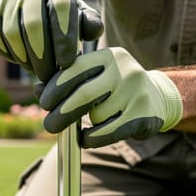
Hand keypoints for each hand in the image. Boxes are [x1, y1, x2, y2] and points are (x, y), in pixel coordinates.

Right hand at [0, 0, 102, 82]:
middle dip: (43, 57)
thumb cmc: (56, 14)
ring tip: (37, 71)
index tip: (67, 64)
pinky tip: (22, 60)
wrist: (17, 0)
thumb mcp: (75, 13)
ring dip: (25, 59)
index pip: (61, 8)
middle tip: (50, 78)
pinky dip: (10, 54)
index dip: (64, 38)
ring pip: (11, 33)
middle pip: (33, 25)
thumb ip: (88, 23)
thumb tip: (94, 31)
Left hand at [39, 47, 182, 147]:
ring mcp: (138, 93)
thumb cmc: (115, 88)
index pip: (76, 69)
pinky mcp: (144, 115)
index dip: (56, 87)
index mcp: (110, 56)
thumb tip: (37, 90)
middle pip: (84, 95)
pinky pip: (108, 132)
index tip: (45, 103)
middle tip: (49, 126)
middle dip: (62, 113)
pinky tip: (86, 139)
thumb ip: (67, 81)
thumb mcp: (95, 77)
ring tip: (91, 122)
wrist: (158, 98)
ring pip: (97, 116)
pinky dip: (92, 138)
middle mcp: (126, 71)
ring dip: (86, 124)